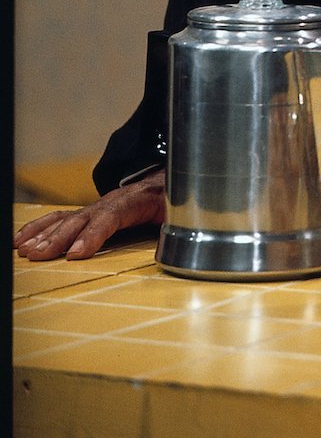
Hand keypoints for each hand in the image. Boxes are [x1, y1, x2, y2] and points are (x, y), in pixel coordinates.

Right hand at [13, 170, 166, 260]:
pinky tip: (22, 240)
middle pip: (83, 218)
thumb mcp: (181, 212)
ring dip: (46, 234)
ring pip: (67, 218)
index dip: (93, 234)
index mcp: (137, 200)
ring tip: (26, 251)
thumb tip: (169, 249)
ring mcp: (98, 206)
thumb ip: (176, 229)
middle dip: (60, 238)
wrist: (170, 181)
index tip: (77, 253)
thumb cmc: (175, 200)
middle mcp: (112, 201)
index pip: (112, 216)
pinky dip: (40, 227)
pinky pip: (61, 217)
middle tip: (40, 256)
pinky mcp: (89, 213)